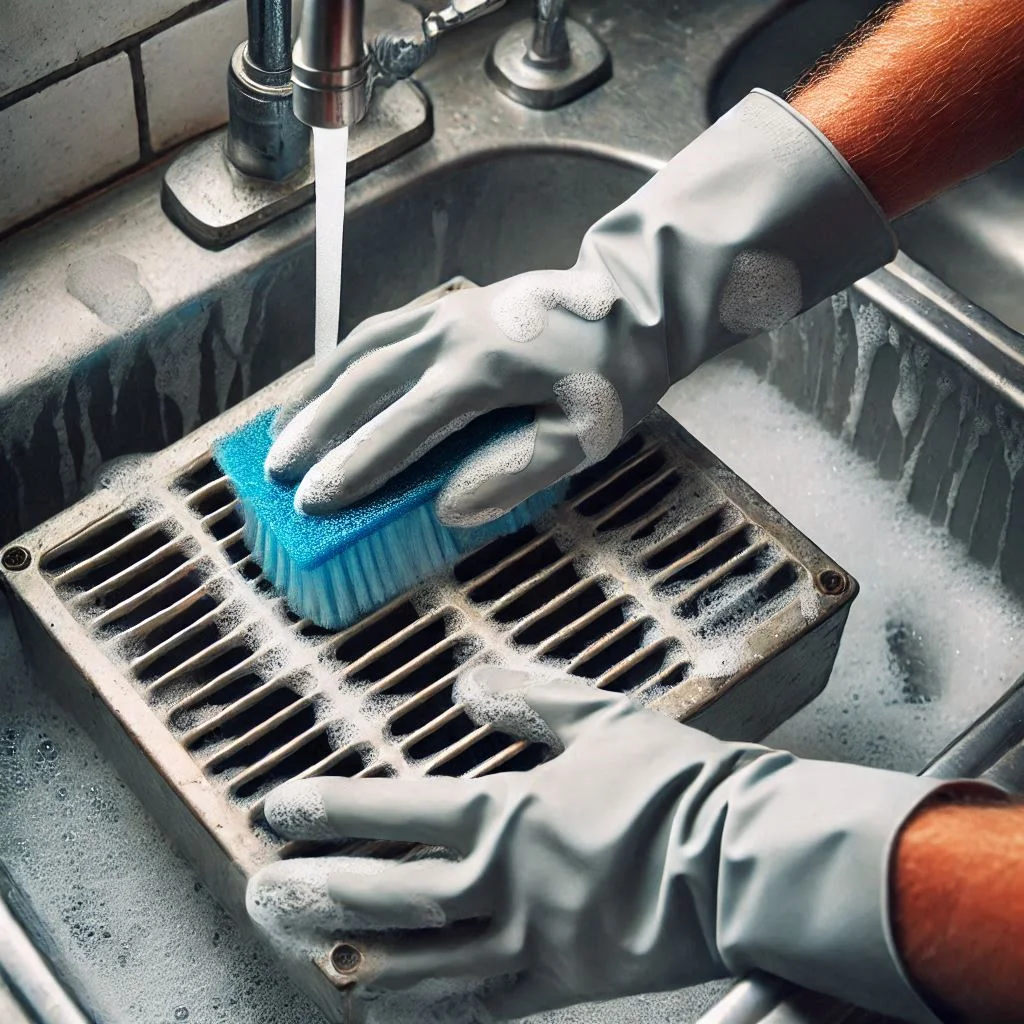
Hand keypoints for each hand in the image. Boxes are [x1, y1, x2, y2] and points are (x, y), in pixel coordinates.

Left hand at [247, 666, 944, 1022]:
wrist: (745, 858)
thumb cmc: (675, 782)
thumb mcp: (600, 719)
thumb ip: (527, 701)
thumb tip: (465, 684)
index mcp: (508, 815)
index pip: (397, 812)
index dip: (332, 809)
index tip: (279, 807)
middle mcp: (505, 884)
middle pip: (393, 894)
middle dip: (322, 892)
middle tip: (264, 894)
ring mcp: (533, 940)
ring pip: (429, 958)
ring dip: (365, 956)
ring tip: (314, 959)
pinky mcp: (567, 979)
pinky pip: (491, 996)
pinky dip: (441, 1001)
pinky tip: (405, 1002)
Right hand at [264, 269, 665, 521]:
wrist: (632, 303)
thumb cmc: (612, 375)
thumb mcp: (582, 436)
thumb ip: (516, 471)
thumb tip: (446, 503)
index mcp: (482, 371)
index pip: (400, 426)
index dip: (353, 466)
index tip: (313, 500)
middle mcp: (448, 334)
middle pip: (362, 382)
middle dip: (314, 429)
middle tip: (277, 471)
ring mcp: (443, 312)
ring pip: (359, 349)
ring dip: (316, 390)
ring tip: (281, 428)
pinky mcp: (446, 306)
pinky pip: (378, 331)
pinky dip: (342, 360)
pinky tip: (326, 384)